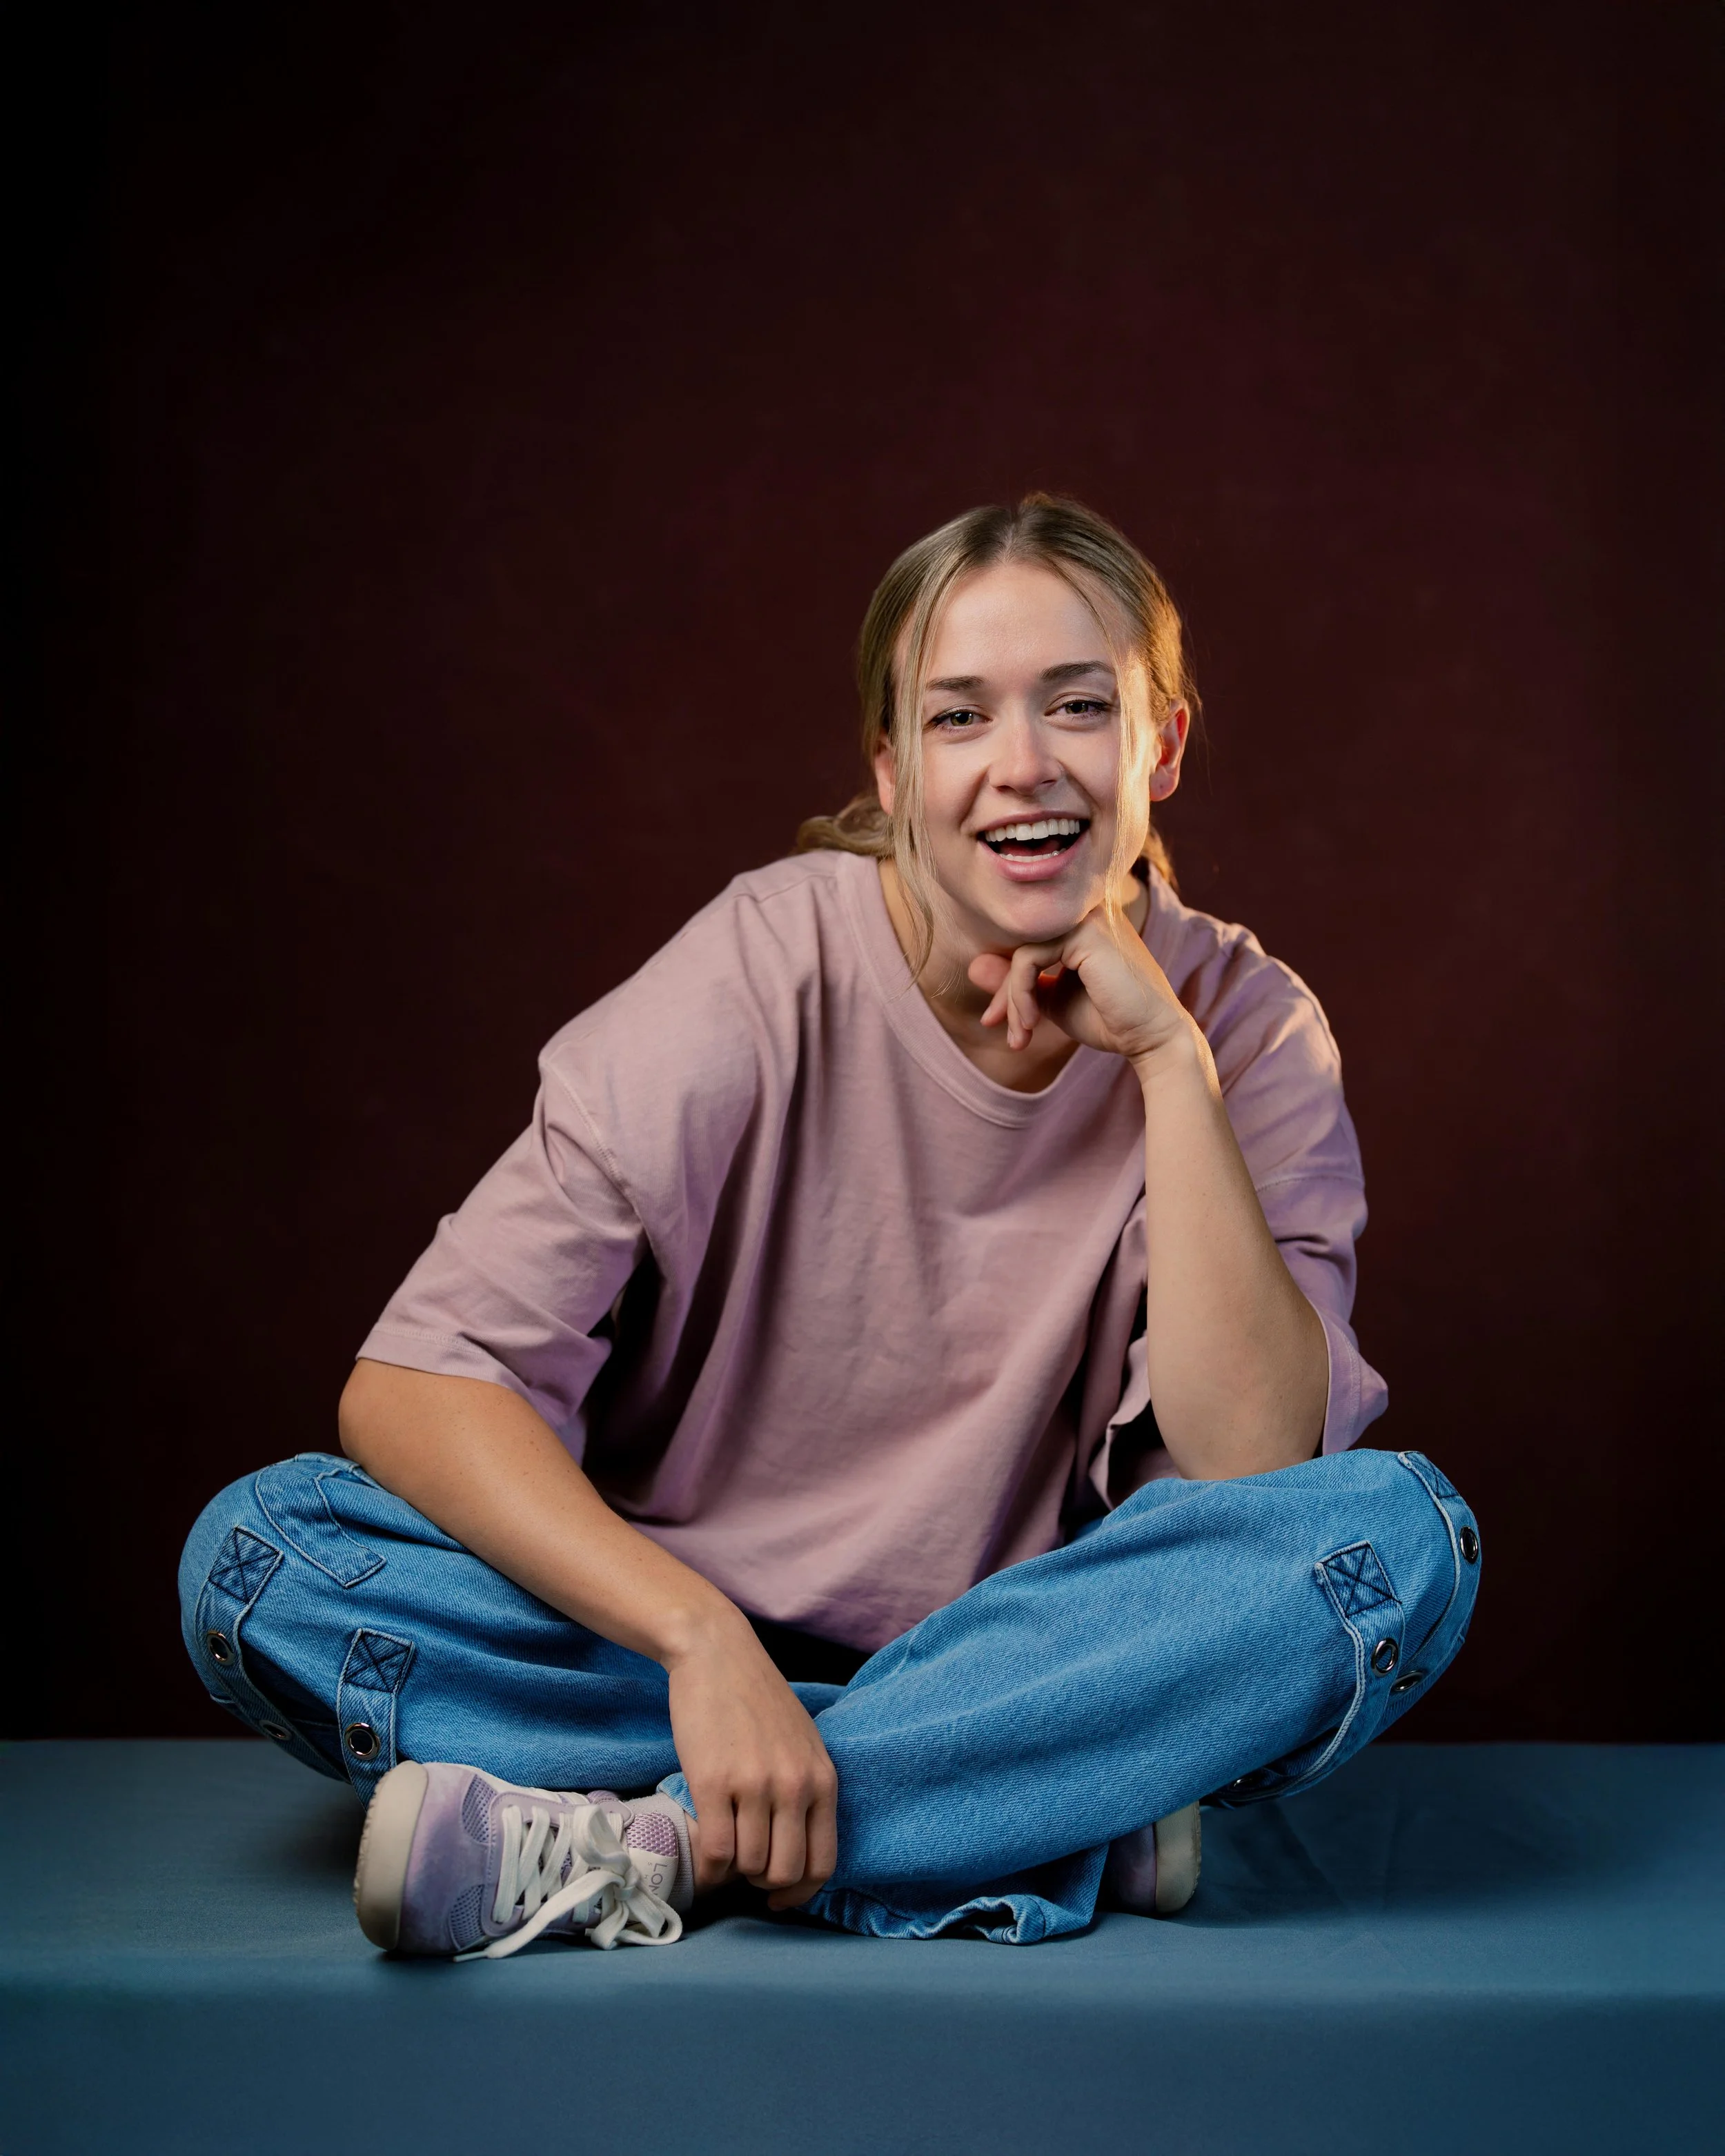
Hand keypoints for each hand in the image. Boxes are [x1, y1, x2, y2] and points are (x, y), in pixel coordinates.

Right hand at [664, 1611, 839, 1909]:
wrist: (717, 1654)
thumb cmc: (757, 1699)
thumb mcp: (803, 1743)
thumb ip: (807, 1790)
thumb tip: (797, 1851)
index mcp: (823, 1779)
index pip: (823, 1864)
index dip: (799, 1894)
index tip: (777, 1898)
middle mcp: (795, 1786)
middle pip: (784, 1874)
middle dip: (763, 1886)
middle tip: (745, 1871)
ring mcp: (754, 1785)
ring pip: (748, 1867)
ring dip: (732, 1873)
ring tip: (723, 1851)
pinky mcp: (712, 1782)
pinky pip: (715, 1851)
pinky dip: (708, 1866)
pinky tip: (704, 1854)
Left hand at [968, 906, 1195, 1070]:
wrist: (1152, 1038)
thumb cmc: (1110, 1019)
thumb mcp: (1052, 1001)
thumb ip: (1019, 983)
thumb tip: (973, 966)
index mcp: (1079, 923)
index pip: (1026, 943)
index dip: (1007, 985)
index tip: (997, 1021)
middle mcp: (1084, 911)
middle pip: (1019, 945)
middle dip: (1005, 994)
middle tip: (1005, 1033)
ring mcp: (1086, 917)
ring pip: (1020, 953)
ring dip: (1013, 1000)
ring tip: (1020, 1036)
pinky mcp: (1085, 933)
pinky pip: (1028, 959)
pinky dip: (1020, 995)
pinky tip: (1030, 1023)